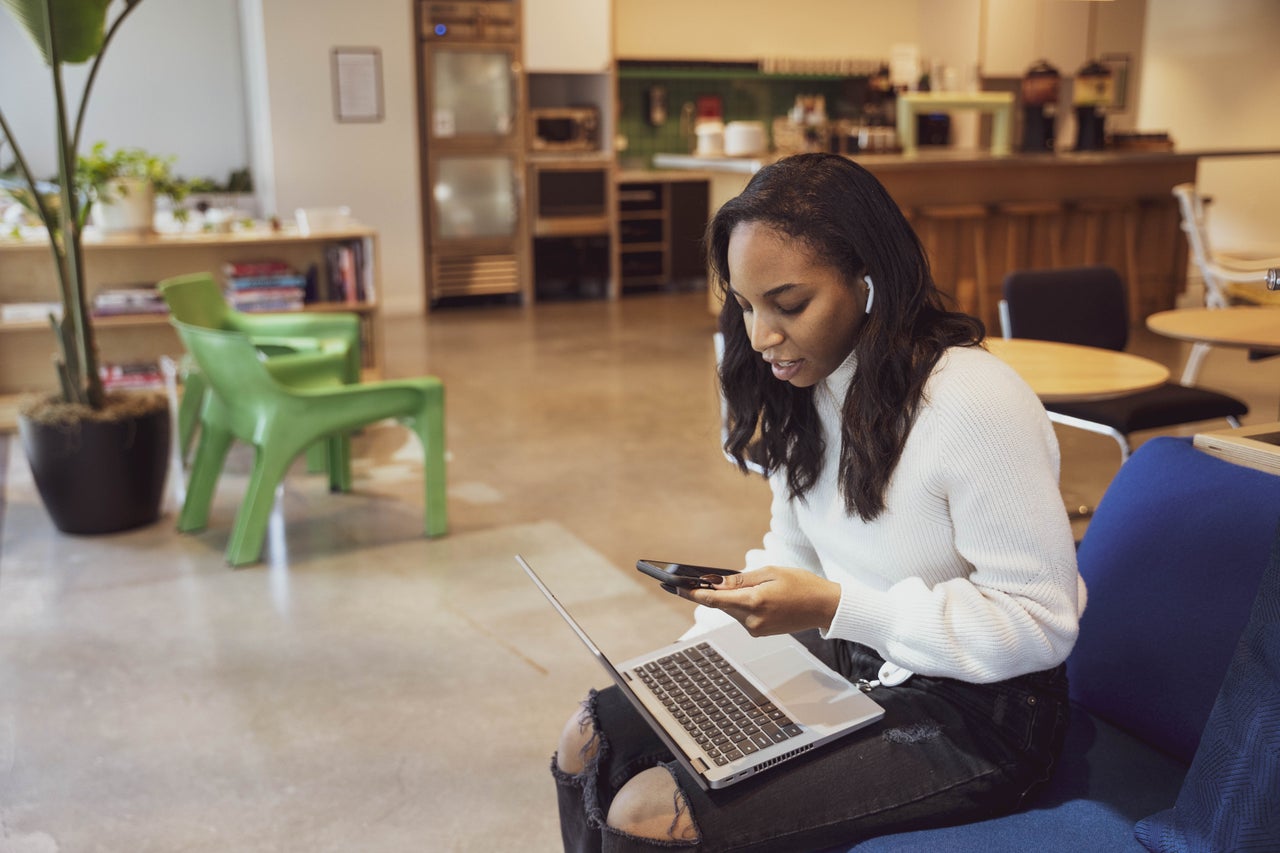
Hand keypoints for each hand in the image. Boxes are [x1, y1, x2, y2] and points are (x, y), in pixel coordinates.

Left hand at [682, 566, 841, 636]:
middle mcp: (752, 620)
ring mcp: (755, 629)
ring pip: (731, 610)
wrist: (824, 607)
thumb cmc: (800, 584)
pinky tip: (756, 596)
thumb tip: (715, 582)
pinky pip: (742, 616)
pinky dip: (741, 605)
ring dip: (731, 598)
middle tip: (689, 580)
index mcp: (754, 602)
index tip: (675, 587)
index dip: (692, 592)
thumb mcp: (770, 572)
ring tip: (748, 585)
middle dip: (710, 591)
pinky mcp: (759, 633)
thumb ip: (741, 580)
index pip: (715, 599)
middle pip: (721, 604)